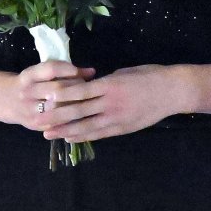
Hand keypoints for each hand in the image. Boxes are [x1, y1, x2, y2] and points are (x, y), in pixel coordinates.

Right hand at [2, 60, 95, 130]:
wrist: (5, 100)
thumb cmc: (31, 83)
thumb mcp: (40, 72)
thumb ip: (63, 71)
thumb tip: (91, 72)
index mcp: (28, 76)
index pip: (50, 70)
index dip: (68, 70)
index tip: (83, 72)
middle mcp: (26, 93)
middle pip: (56, 89)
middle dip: (76, 87)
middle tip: (90, 87)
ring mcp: (29, 111)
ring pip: (58, 108)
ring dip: (75, 104)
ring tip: (87, 101)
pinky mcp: (34, 125)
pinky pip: (56, 123)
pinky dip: (70, 119)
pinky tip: (81, 115)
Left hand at [40, 64, 186, 142]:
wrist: (172, 91)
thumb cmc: (149, 76)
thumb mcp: (124, 73)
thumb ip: (105, 82)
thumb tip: (88, 86)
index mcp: (109, 85)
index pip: (79, 91)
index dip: (60, 96)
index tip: (44, 98)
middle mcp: (110, 103)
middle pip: (78, 111)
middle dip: (56, 117)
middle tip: (38, 120)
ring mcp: (116, 118)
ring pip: (85, 126)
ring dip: (65, 131)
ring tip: (49, 134)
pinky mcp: (123, 128)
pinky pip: (99, 134)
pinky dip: (83, 136)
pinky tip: (70, 138)